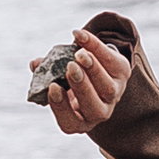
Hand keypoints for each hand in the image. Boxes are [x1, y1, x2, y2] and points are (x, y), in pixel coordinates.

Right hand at [43, 23, 132, 138]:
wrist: (95, 68)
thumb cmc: (69, 80)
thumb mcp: (56, 80)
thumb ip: (44, 74)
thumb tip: (35, 64)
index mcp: (78, 120)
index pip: (70, 122)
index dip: (61, 107)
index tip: (53, 87)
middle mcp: (98, 113)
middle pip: (95, 108)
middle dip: (82, 87)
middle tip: (70, 67)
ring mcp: (114, 95)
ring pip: (108, 88)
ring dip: (94, 69)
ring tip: (79, 53)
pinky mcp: (123, 73)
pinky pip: (112, 62)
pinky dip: (96, 46)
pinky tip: (79, 36)